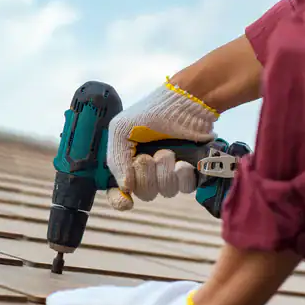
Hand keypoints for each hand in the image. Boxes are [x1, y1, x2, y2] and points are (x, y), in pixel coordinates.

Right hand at [105, 81, 217, 209]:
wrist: (185, 103)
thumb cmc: (151, 112)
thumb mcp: (121, 130)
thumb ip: (116, 160)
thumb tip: (125, 187)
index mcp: (125, 161)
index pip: (116, 191)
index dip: (119, 199)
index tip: (126, 200)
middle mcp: (145, 170)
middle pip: (143, 193)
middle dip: (146, 175)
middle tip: (148, 156)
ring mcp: (167, 172)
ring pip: (164, 192)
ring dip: (165, 172)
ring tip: (168, 153)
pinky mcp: (188, 172)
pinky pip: (184, 188)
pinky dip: (183, 176)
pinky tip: (182, 163)